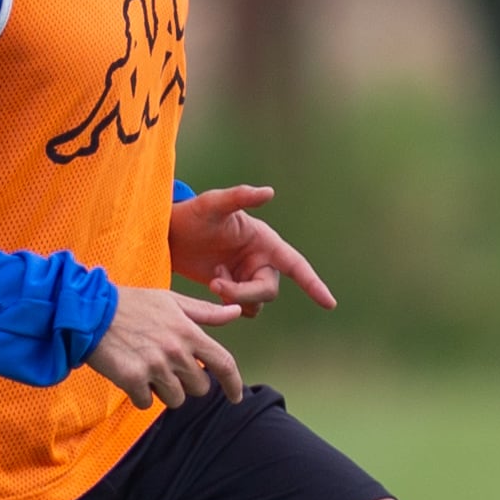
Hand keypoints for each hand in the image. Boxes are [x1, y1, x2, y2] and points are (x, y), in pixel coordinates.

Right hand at [90, 282, 245, 407]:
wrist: (89, 311)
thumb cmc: (132, 304)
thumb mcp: (171, 301)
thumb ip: (206, 312)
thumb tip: (236, 312)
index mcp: (188, 332)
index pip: (223, 363)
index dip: (234, 384)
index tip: (236, 396)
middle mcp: (175, 352)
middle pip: (199, 387)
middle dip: (187, 382)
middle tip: (167, 366)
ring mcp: (154, 367)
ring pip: (175, 399)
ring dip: (164, 390)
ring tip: (147, 368)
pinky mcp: (132, 380)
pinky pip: (146, 402)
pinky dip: (140, 394)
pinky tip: (130, 374)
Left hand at [167, 185, 337, 320]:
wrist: (169, 233)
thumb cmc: (192, 213)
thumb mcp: (213, 203)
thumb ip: (240, 196)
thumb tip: (269, 191)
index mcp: (264, 241)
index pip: (295, 265)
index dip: (313, 284)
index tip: (329, 304)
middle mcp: (260, 260)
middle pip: (268, 290)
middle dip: (244, 293)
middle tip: (215, 284)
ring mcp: (246, 275)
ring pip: (255, 303)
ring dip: (235, 298)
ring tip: (213, 279)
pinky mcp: (232, 287)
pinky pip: (241, 308)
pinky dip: (229, 304)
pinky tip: (212, 283)